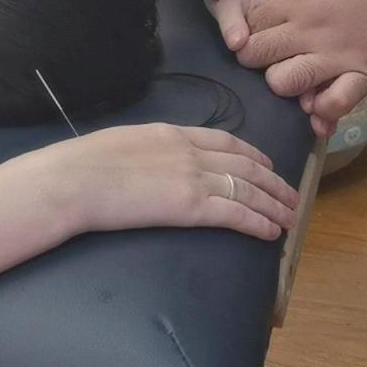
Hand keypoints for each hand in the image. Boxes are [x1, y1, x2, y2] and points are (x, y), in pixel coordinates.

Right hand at [12, 123, 298, 240]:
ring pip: (249, 190)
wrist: (74, 179)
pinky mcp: (191, 207)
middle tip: (292, 195)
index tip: (267, 164)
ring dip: (274, 205)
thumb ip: (146, 150)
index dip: (253, 154)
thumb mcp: (121, 143)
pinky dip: (259, 222)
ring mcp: (193, 178)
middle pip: (246, 165)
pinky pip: (237, 214)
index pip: (225, 141)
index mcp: (172, 133)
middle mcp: (190, 152)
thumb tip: (149, 162)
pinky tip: (271, 233)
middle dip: (274, 182)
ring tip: (291, 218)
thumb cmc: (83, 164)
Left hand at [237, 0, 366, 135]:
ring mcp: (338, 54)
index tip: (263, 39)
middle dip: (257, 62)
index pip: (251, 26)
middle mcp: (311, 29)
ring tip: (301, 81)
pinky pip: (333, 104)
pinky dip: (324, 111)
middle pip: (256, 56)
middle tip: (276, 61)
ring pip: (284, 83)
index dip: (251, 34)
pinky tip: (325, 105)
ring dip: (286, 86)